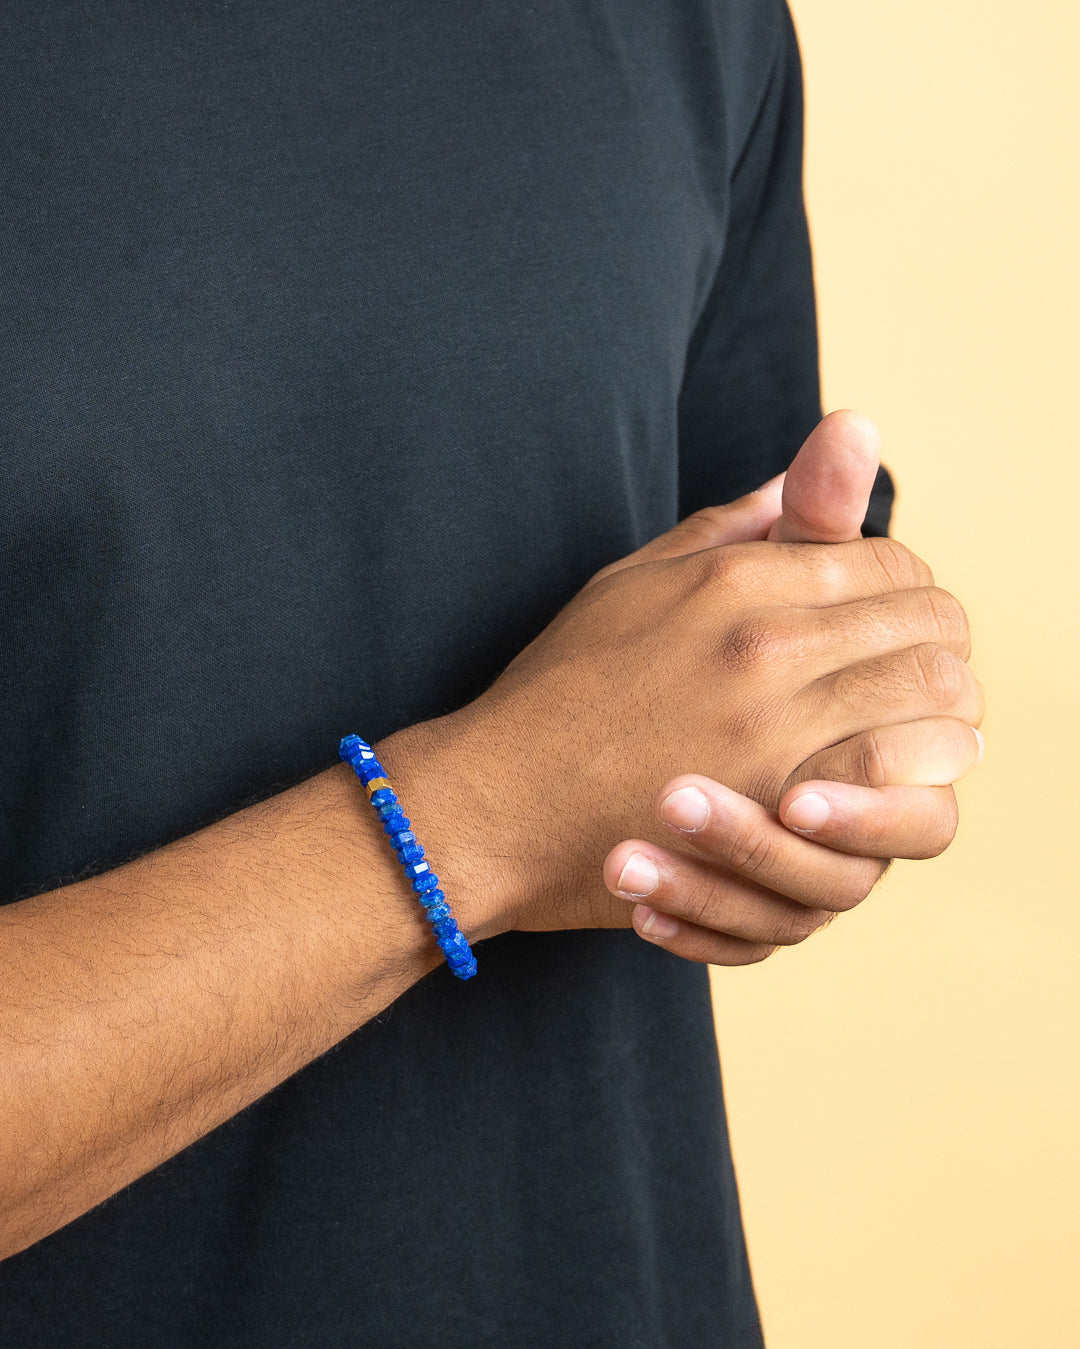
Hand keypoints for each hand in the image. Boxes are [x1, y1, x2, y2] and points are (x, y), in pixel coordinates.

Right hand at [595, 411, 982, 963]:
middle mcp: (765, 644)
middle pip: (928, 622)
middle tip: (915, 669)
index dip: (908, 589)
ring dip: (943, 706)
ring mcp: (776, 728)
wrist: (495, 802)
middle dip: (939, 642)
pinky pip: (899, 773)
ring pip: (933, 693)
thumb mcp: (626, 585)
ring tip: (919, 721)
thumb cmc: (553, 692)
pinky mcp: (773, 808)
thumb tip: (793, 481)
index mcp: (733, 581)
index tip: (892, 617)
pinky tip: (895, 775)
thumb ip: (723, 532)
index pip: (888, 562)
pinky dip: (919, 768)